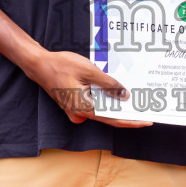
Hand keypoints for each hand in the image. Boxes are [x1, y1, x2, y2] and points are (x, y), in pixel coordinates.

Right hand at [28, 49, 151, 127]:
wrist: (39, 64)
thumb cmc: (61, 65)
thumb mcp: (89, 71)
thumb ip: (108, 84)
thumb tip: (124, 95)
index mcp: (84, 108)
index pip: (113, 119)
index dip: (131, 121)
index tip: (146, 121)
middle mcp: (80, 113)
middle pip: (108, 116)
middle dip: (127, 113)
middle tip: (145, 109)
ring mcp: (76, 110)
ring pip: (101, 110)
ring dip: (116, 105)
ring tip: (135, 99)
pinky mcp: (75, 104)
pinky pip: (94, 104)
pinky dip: (105, 100)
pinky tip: (116, 92)